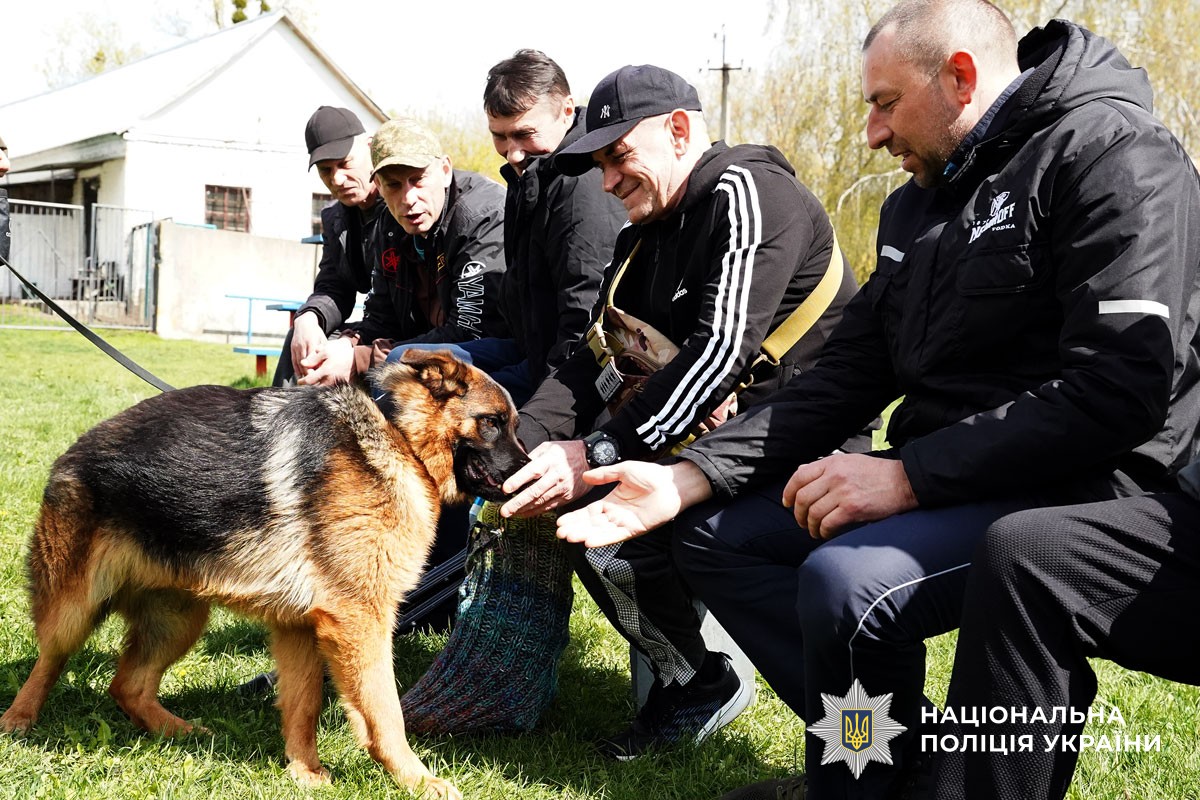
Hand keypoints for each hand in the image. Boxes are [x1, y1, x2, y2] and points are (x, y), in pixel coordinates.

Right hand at [290, 312, 326, 378]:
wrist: (304, 323)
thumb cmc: (317, 333)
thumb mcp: (322, 339)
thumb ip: (323, 351)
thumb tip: (327, 364)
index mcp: (312, 343)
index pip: (312, 359)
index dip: (315, 369)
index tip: (319, 377)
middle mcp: (303, 345)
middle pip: (305, 363)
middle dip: (308, 373)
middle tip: (313, 382)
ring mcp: (296, 347)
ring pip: (298, 363)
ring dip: (302, 373)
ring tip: (307, 381)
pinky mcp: (292, 348)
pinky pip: (293, 361)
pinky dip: (296, 369)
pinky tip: (300, 375)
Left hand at [297, 336, 353, 385]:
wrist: (357, 357)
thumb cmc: (341, 352)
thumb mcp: (326, 351)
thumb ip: (313, 358)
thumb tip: (302, 363)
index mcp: (325, 371)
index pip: (309, 381)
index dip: (302, 382)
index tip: (299, 381)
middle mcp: (330, 380)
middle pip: (316, 388)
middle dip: (310, 387)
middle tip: (306, 384)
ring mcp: (337, 383)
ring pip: (324, 388)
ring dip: (318, 387)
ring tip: (316, 382)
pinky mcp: (342, 384)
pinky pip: (332, 387)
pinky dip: (327, 386)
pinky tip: (326, 381)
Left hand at [499, 441, 589, 517]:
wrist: (591, 459)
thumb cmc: (567, 452)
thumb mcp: (549, 447)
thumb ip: (533, 457)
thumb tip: (516, 468)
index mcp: (550, 460)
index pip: (532, 471)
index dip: (518, 481)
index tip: (506, 489)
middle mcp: (556, 475)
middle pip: (535, 491)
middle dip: (518, 503)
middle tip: (504, 510)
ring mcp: (563, 488)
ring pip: (541, 502)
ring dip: (524, 509)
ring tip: (511, 513)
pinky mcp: (567, 497)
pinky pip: (549, 506)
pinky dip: (536, 511)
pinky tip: (525, 514)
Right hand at [556, 460, 713, 546]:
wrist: (672, 484)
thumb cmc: (651, 475)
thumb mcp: (623, 471)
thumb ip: (604, 475)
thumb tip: (585, 476)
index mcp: (611, 502)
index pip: (588, 513)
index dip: (575, 518)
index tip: (560, 522)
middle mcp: (615, 515)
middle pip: (591, 524)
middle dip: (575, 528)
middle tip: (560, 533)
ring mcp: (624, 523)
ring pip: (600, 532)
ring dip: (584, 535)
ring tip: (569, 537)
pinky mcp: (634, 530)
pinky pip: (615, 536)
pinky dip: (601, 539)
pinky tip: (588, 542)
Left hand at [783, 453, 917, 539]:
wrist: (904, 481)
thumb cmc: (877, 473)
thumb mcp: (848, 461)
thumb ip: (825, 468)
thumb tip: (802, 473)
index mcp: (831, 462)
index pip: (799, 476)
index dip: (788, 492)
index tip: (787, 503)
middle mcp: (834, 475)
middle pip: (803, 498)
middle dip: (798, 514)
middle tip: (802, 522)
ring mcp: (843, 492)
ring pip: (814, 513)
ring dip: (810, 526)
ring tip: (814, 531)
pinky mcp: (853, 508)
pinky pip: (828, 523)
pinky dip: (823, 532)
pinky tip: (825, 534)